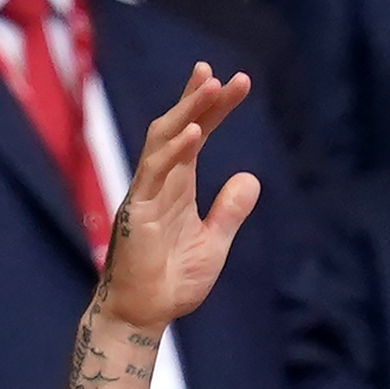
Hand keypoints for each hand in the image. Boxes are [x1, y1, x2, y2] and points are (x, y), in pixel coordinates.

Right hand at [97, 66, 260, 331]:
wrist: (144, 315)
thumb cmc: (172, 282)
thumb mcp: (214, 242)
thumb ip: (230, 210)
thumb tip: (252, 176)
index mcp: (178, 186)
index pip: (197, 135)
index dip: (216, 108)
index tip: (238, 82)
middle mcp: (160, 182)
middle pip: (178, 127)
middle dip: (198, 99)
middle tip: (220, 73)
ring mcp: (145, 194)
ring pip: (162, 140)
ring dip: (186, 112)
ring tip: (210, 85)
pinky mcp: (137, 212)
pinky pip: (153, 174)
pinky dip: (173, 152)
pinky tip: (194, 133)